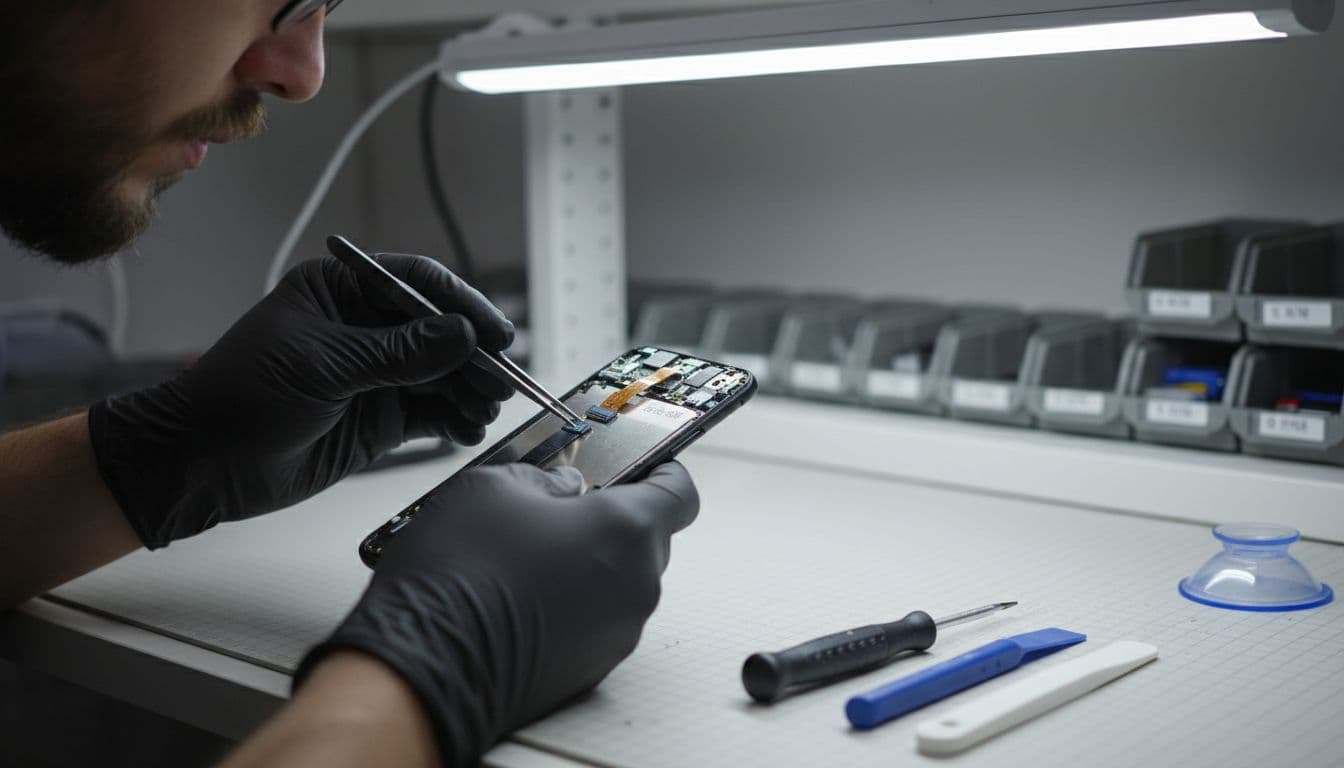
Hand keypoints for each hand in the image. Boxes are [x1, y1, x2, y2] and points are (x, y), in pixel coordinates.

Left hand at [89, 254, 513, 548]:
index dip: (461, 306)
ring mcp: (374, 374)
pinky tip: (469, 429)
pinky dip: (454, 420)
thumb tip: (464, 336)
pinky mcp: (378, 418)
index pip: (417, 285)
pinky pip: (430, 413)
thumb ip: (399, 353)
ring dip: (469, 390)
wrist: (203, 462)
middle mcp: (363, 327)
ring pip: (440, 375)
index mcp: (341, 291)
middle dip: (473, 356)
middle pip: (438, 332)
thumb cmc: (245, 394)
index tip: (495, 334)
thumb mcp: (326, 365)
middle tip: (502, 381)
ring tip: (488, 409)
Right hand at [296, 461, 699, 767]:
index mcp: (626, 530)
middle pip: (648, 540)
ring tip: (528, 558)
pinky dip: (574, 605)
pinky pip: (598, 621)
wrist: (426, 664)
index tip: (636, 466)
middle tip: (559, 510)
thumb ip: (546, 479)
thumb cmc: (459, 574)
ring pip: (620, 582)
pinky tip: (523, 598)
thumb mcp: (494, 486)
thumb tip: (564, 489)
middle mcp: (636, 585)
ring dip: (589, 565)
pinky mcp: (592, 668)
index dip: (660, 472)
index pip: (679, 493)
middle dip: (611, 521)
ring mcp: (618, 633)